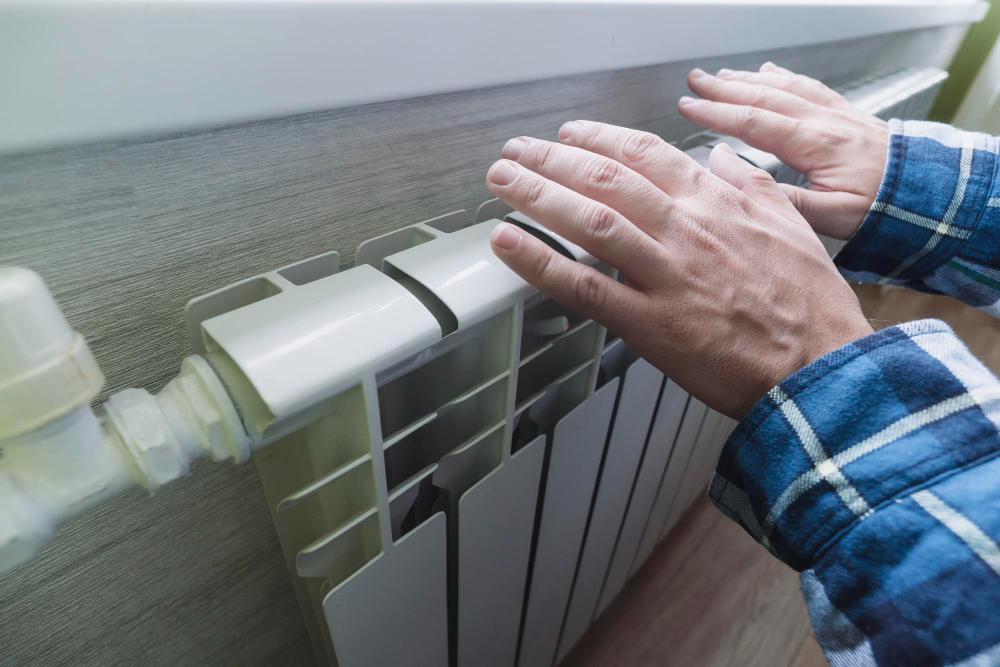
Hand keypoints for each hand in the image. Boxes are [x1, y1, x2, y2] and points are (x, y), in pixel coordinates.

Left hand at [486, 122, 872, 416]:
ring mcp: (665, 275)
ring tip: (501, 180)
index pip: (646, 155)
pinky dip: (540, 261)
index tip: (568, 134)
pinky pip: (584, 286)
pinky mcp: (650, 323)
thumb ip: (753, 186)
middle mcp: (685, 230)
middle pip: (606, 179)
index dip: (599, 140)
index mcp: (717, 204)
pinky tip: (507, 243)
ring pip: (590, 221)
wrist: (818, 368)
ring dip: (537, 195)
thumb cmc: (809, 306)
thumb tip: (723, 158)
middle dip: (552, 159)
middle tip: (516, 151)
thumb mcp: (794, 228)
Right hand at [678, 62, 888, 240]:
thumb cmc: (883, 207)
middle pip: (763, 96)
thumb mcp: (831, 217)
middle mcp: (823, 121)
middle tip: (694, 81)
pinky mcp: (847, 114)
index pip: (753, 122)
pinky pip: (810, 86)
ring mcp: (836, 114)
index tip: (688, 107)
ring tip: (722, 75)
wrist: (930, 192)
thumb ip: (786, 202)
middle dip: (724, 87)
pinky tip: (772, 72)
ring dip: (748, 79)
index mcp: (814, 145)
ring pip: (784, 87)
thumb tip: (744, 189)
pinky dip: (785, 77)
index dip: (716, 113)